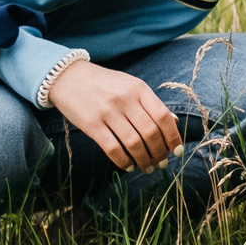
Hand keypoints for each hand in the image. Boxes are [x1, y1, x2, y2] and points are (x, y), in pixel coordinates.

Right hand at [46, 60, 183, 172]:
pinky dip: (123, 161)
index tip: (177, 150)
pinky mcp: (91, 124)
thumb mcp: (131, 85)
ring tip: (147, 168)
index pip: (162, 116)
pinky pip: (112, 148)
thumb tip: (173, 123)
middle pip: (150, 132)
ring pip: (133, 143)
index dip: (173, 136)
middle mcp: (125, 99)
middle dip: (159, 152)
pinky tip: (128, 166)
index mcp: (139, 88)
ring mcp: (108, 112)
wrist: (68, 77)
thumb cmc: (104, 83)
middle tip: (162, 163)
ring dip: (144, 160)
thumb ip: (150, 103)